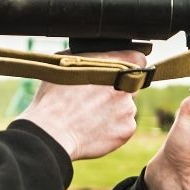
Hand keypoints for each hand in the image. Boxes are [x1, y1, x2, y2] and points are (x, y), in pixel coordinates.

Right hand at [16, 50, 145, 160]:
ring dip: (114, 110)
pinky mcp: (127, 129)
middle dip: (117, 89)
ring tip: (90, 116)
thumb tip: (97, 56)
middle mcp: (124, 84)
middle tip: (95, 98)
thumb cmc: (53, 98)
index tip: (122, 71)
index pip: (138, 58)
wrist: (51, 133)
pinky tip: (94, 129)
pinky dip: (113, 128)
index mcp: (112, 64)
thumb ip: (90, 56)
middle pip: (130, 85)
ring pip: (126, 107)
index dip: (130, 64)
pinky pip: (124, 126)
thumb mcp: (64, 62)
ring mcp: (128, 108)